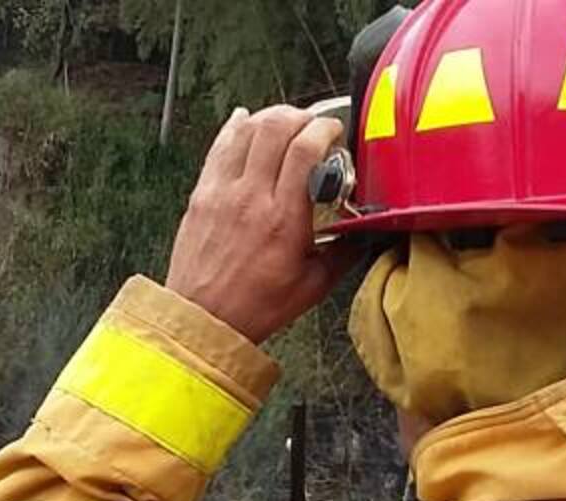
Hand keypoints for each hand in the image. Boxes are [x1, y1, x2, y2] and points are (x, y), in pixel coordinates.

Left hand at [166, 105, 356, 343]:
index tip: (334, 132)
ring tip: (285, 124)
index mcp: (284, 218)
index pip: (305, 148)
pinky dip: (235, 129)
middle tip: (311, 125)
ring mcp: (221, 193)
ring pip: (245, 130)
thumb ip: (344, 252)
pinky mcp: (201, 196)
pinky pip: (218, 147)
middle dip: (300, 116)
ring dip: (269, 118)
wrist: (201, 320)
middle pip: (274, 127)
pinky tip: (245, 121)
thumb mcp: (313, 285)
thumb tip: (364, 230)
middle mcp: (250, 198)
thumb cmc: (254, 307)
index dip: (324, 128)